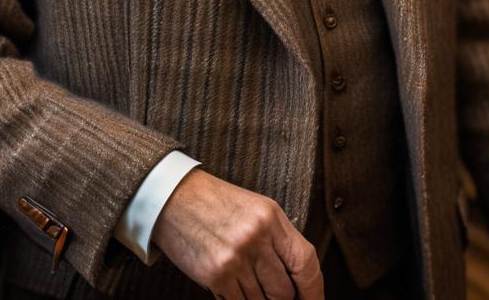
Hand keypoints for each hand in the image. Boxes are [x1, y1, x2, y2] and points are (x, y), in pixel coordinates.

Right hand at [150, 168, 322, 299]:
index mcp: (272, 218)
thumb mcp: (256, 212)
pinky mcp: (216, 274)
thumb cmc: (218, 205)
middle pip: (284, 291)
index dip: (314, 290)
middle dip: (279, 299)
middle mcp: (257, 237)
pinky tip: (229, 285)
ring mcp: (237, 257)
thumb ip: (277, 242)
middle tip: (268, 292)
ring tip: (242, 281)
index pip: (306, 262)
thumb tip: (295, 282)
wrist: (174, 198)